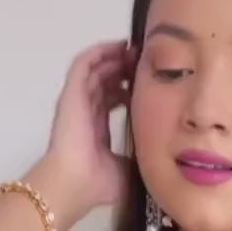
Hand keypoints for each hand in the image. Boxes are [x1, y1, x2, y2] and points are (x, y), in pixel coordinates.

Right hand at [35, 41, 137, 223]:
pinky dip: (99, 52)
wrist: (75, 184)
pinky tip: (117, 46)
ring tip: (135, 49)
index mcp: (97, 129)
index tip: (149, 81)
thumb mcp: (127, 169)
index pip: (113, 99)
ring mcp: (77, 101)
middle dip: (125, 68)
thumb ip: (139, 156)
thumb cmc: (98, 183)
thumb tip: (160, 152)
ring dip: (114, 57)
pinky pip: (84, 64)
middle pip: (105, 80)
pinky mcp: (71, 93)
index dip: (129, 87)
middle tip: (146, 60)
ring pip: (96, 69)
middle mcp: (86, 112)